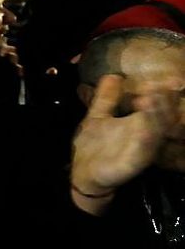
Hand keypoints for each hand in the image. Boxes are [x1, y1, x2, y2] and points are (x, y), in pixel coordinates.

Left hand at [70, 75, 178, 214]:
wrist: (85, 173)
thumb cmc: (95, 146)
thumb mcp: (99, 116)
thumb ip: (107, 98)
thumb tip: (114, 75)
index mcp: (140, 122)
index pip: (159, 104)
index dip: (162, 90)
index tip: (161, 78)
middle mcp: (146, 134)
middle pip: (164, 115)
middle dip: (164, 99)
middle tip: (159, 84)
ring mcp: (143, 148)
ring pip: (157, 130)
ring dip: (156, 114)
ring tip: (149, 97)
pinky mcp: (135, 161)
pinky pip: (144, 148)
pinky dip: (146, 136)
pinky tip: (143, 124)